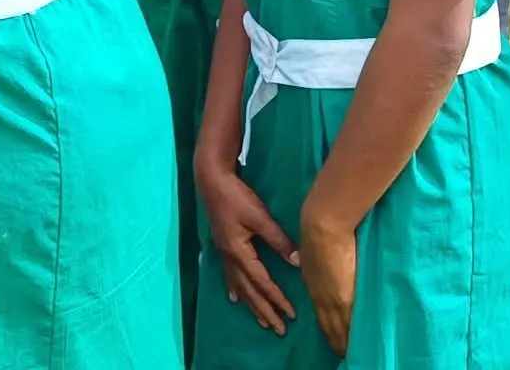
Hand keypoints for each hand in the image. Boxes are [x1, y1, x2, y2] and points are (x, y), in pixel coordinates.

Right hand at [195, 162, 297, 335]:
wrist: (212, 181)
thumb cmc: (237, 197)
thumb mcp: (260, 217)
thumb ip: (279, 240)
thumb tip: (297, 262)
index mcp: (239, 252)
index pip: (261, 282)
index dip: (276, 299)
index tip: (290, 314)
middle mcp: (229, 257)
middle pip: (249, 291)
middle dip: (264, 311)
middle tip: (279, 330)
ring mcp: (223, 253)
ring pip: (238, 286)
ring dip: (251, 305)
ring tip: (261, 321)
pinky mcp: (222, 246)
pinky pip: (229, 276)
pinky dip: (235, 289)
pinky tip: (235, 298)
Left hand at [297, 205, 357, 357]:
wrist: (323, 225)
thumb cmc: (318, 229)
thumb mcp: (310, 250)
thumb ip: (313, 260)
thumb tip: (307, 260)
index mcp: (313, 285)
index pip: (322, 313)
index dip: (329, 327)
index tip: (334, 337)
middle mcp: (320, 297)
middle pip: (330, 327)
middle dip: (337, 341)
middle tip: (344, 354)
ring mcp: (333, 300)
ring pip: (340, 330)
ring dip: (346, 343)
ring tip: (353, 354)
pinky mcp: (346, 300)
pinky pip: (350, 325)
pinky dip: (355, 337)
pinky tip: (360, 346)